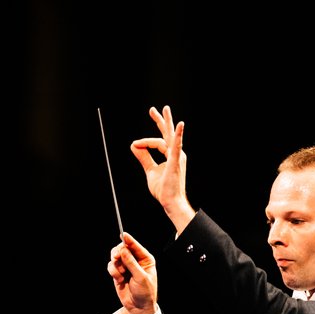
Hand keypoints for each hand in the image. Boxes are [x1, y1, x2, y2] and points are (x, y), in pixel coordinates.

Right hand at [108, 232, 157, 313]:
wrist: (139, 306)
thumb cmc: (146, 292)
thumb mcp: (141, 277)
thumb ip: (131, 263)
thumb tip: (123, 250)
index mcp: (145, 259)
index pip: (135, 246)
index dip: (129, 240)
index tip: (123, 235)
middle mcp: (135, 261)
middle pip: (122, 249)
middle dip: (118, 253)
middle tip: (116, 258)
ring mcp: (126, 267)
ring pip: (115, 257)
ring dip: (116, 266)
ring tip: (121, 274)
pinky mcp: (118, 273)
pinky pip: (111, 266)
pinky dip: (113, 272)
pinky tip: (119, 280)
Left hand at [130, 105, 194, 232]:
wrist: (170, 201)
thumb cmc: (164, 189)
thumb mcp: (150, 170)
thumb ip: (143, 157)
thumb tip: (134, 145)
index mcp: (170, 155)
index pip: (157, 142)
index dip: (145, 142)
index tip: (135, 144)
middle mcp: (176, 153)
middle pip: (167, 133)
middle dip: (160, 121)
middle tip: (153, 110)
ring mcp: (177, 157)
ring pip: (169, 137)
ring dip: (166, 123)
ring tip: (164, 110)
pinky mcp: (176, 162)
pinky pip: (177, 146)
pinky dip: (178, 136)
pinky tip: (179, 126)